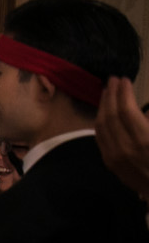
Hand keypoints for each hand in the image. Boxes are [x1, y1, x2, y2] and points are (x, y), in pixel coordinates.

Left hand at [96, 77, 148, 201]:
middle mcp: (125, 148)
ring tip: (107, 91)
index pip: (127, 110)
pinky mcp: (109, 162)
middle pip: (111, 115)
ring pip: (101, 125)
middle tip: (113, 79)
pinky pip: (99, 138)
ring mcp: (114, 157)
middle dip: (111, 94)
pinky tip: (104, 111)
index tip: (125, 79)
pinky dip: (100, 121)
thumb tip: (142, 109)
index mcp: (145, 140)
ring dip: (103, 105)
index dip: (124, 92)